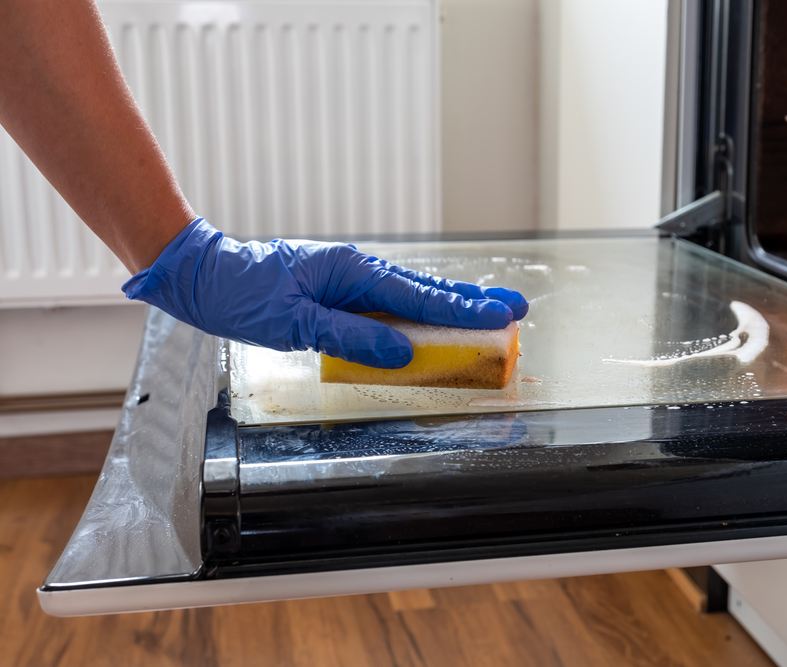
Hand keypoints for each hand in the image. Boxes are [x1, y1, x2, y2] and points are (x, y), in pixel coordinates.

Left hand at [123, 219, 528, 367]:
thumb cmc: (242, 294)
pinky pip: (388, 304)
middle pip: (424, 290)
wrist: (205, 274)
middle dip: (470, 302)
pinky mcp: (338, 290)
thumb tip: (402, 353)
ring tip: (486, 313)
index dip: (463, 310)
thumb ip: (350, 337)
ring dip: (449, 306)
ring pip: (410, 295)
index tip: (501, 314)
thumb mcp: (293, 322)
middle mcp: (356, 270)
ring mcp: (348, 279)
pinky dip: (417, 312)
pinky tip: (431, 320)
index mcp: (351, 271)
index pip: (418, 297)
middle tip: (514, 309)